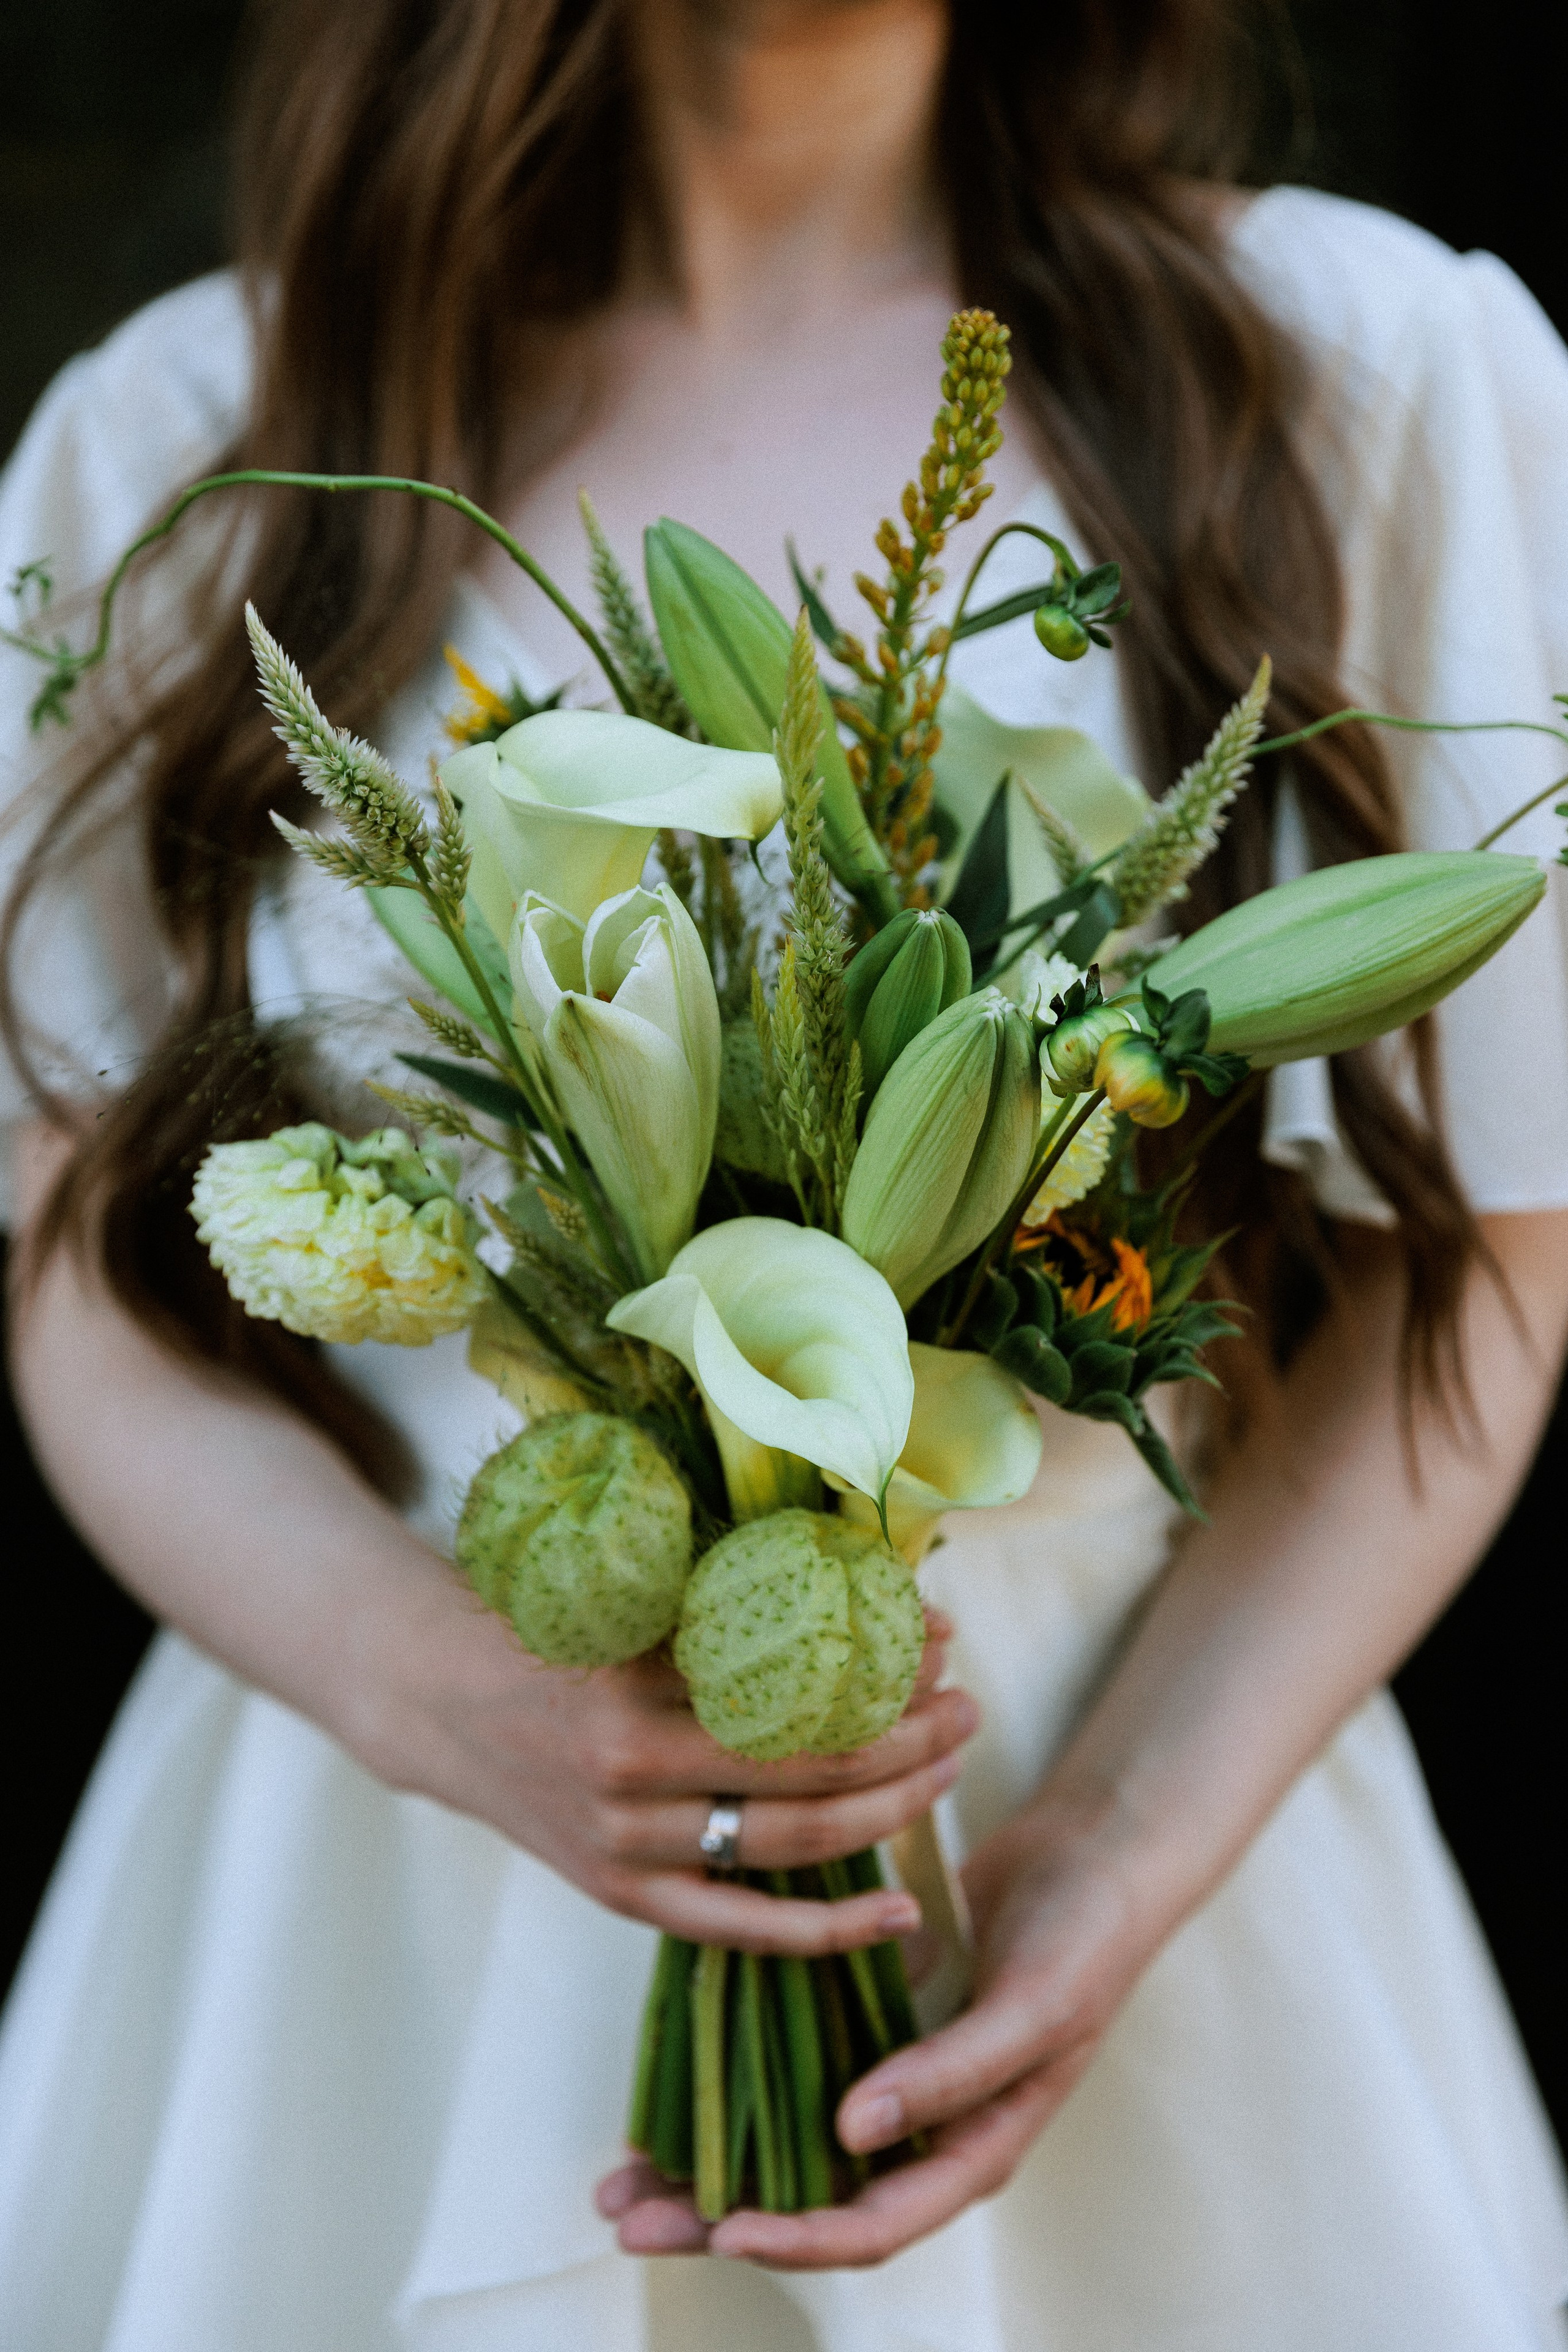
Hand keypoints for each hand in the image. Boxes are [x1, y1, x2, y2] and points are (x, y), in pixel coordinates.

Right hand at [345, 1555, 977, 1954]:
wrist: (427, 1696)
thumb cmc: (539, 1621)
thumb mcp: (619, 1589)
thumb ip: (720, 1595)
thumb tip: (858, 1582)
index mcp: (630, 1678)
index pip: (793, 1678)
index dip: (881, 1661)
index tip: (941, 1631)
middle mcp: (626, 1770)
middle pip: (809, 1766)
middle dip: (908, 1734)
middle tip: (967, 1703)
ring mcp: (621, 1844)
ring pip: (790, 1842)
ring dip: (889, 1807)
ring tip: (951, 1768)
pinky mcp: (619, 1894)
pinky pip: (740, 1924)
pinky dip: (824, 1928)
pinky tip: (898, 1912)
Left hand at [597, 1792, 1160, 2260]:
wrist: (1092, 1857)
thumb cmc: (1084, 1941)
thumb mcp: (1035, 2009)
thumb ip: (952, 2074)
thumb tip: (854, 2132)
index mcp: (971, 2149)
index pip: (875, 2224)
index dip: (799, 2236)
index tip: (725, 2230)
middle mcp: (920, 2129)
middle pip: (810, 2198)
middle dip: (717, 2217)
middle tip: (627, 2217)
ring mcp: (888, 2077)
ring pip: (785, 2139)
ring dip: (709, 2157)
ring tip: (622, 2171)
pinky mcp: (864, 2021)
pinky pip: (790, 2063)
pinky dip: (735, 2073)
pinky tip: (675, 2068)